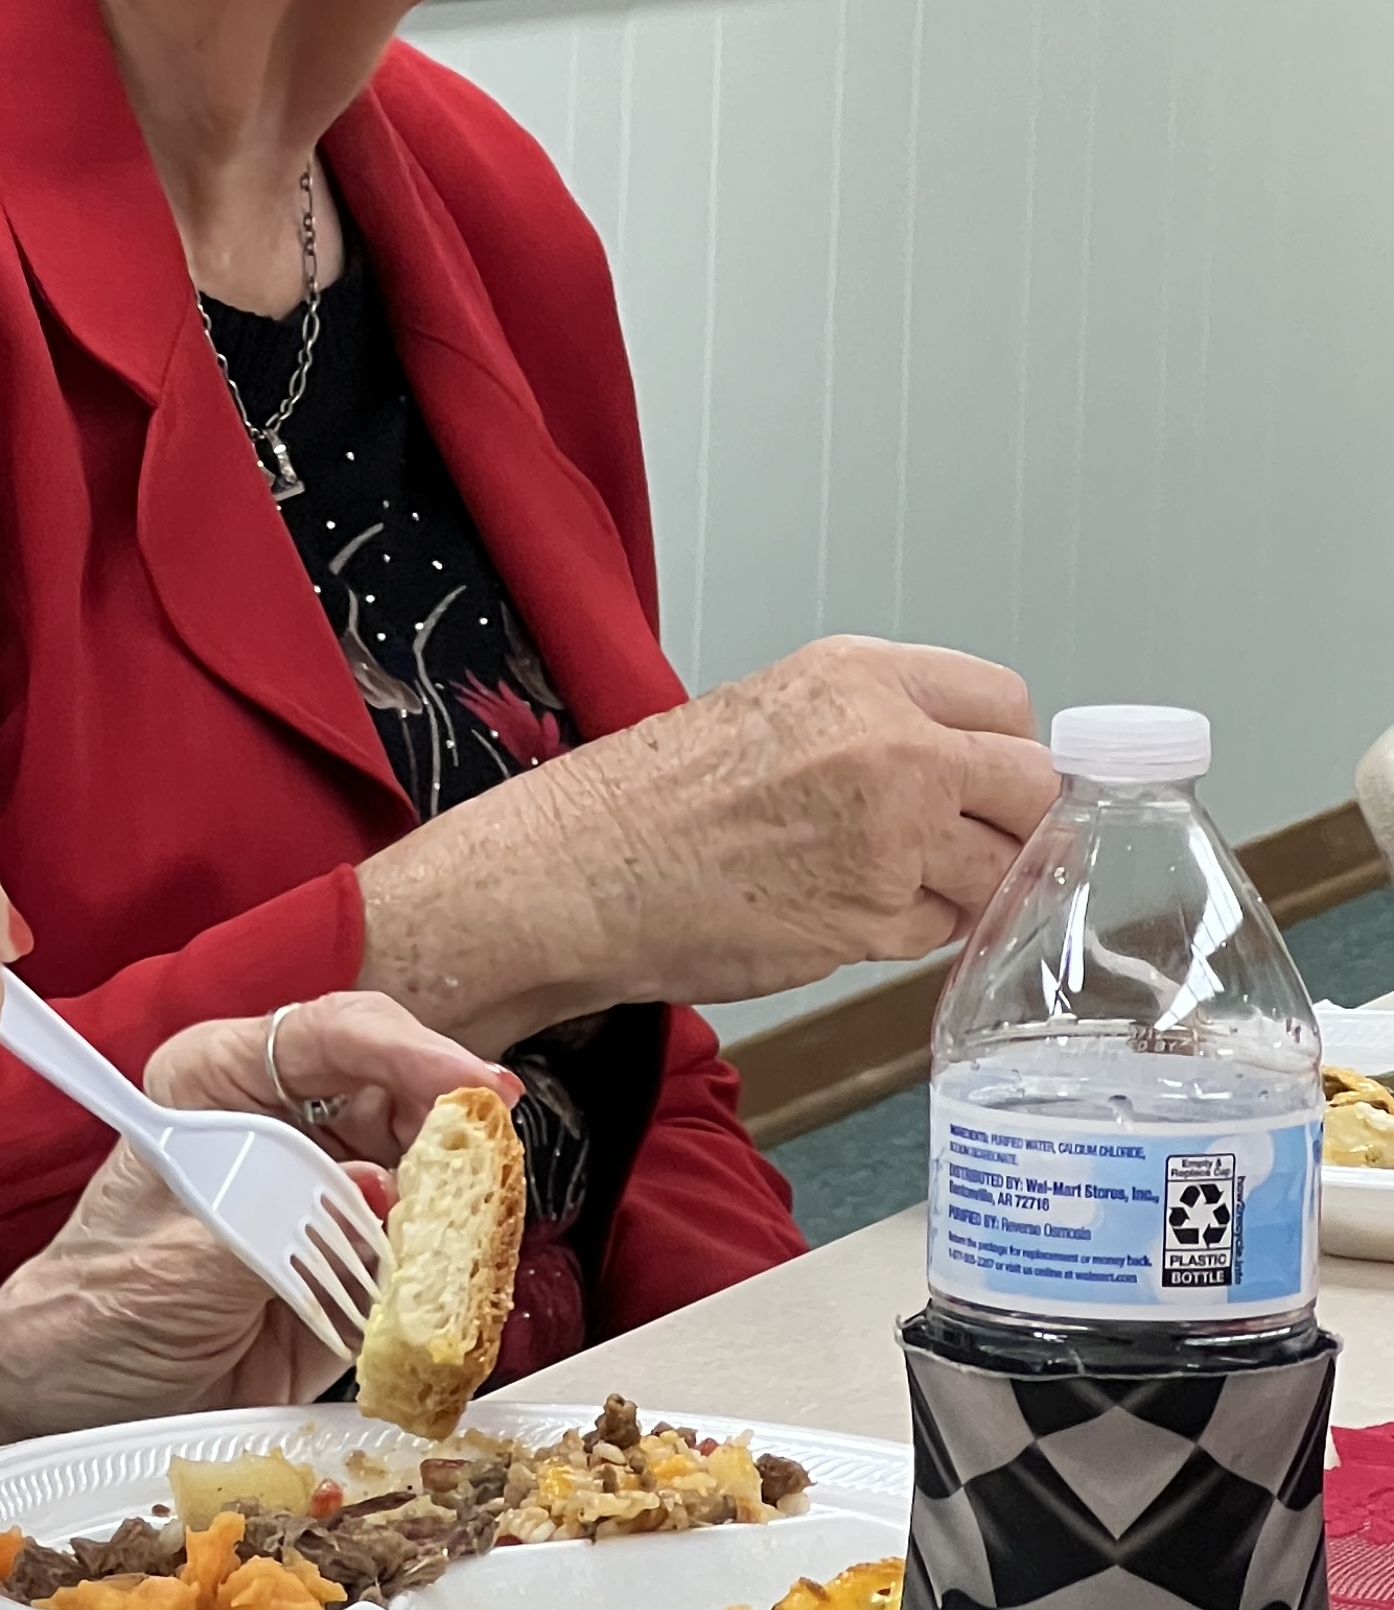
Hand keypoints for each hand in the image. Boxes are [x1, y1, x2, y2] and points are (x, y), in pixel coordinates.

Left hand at [0, 991, 514, 1484]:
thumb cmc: (91, 1321)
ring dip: (463, 1210)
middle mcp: (281, 1126)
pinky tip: (457, 1299)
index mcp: (216, 1086)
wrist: (74, 1416)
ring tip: (472, 1251)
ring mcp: (326, 1198)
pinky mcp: (354, 1272)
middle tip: (490, 1183)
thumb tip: (370, 1188)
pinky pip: (428, 1259)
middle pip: (403, 1096)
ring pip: (431, 1174)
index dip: (410, 1052)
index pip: (329, 1036)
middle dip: (455, 1134)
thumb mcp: (163, 1271)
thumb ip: (266, 1226)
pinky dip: (453, 1276)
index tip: (473, 1089)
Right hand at [354, 636, 1055, 1041]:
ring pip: (997, 872)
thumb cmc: (648, 799)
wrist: (576, 873)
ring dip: (957, 889)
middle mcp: (892, 746)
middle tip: (960, 848)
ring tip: (869, 885)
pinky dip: (904, 933)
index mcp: (862, 676)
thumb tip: (972, 774)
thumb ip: (880, 727)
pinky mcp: (875, 919)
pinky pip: (938, 931)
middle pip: (1031, 788)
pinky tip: (833, 914)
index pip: (1007, 706)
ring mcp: (893, 837)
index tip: (988, 785)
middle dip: (1009, 826)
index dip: (1003, 755)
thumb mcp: (776, 710)